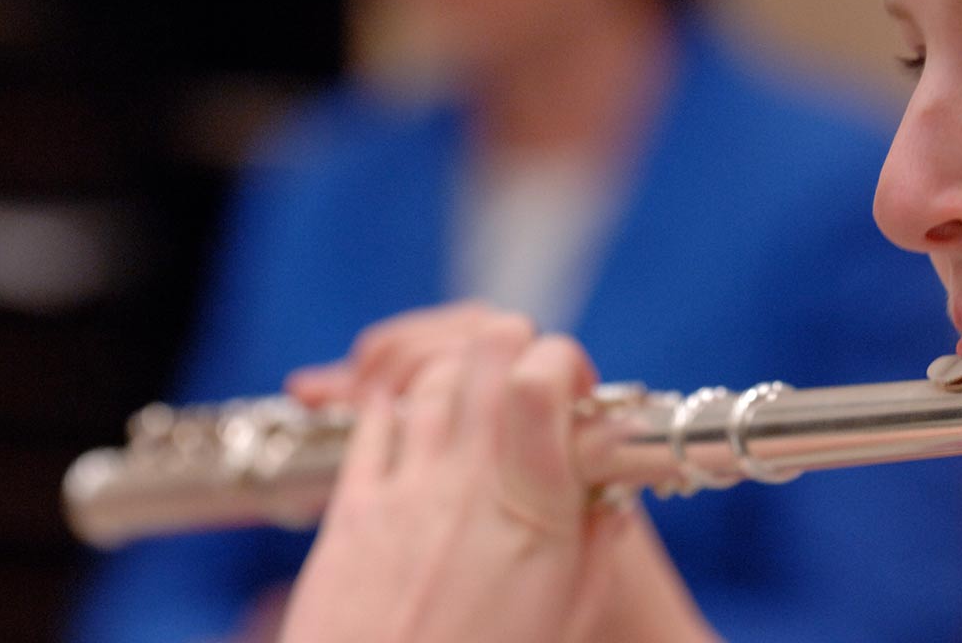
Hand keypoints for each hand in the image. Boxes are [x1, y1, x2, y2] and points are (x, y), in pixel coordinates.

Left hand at [278, 305, 714, 642]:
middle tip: (525, 384)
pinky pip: (373, 420)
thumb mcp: (564, 618)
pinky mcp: (352, 508)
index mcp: (533, 511)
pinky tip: (415, 424)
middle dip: (513, 346)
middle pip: (485, 351)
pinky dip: (397, 406)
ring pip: (430, 374)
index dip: (561, 360)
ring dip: (460, 373)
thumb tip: (610, 501)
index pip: (540, 379)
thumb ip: (594, 550)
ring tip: (475, 408)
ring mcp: (405, 489)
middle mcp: (467, 484)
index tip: (572, 390)